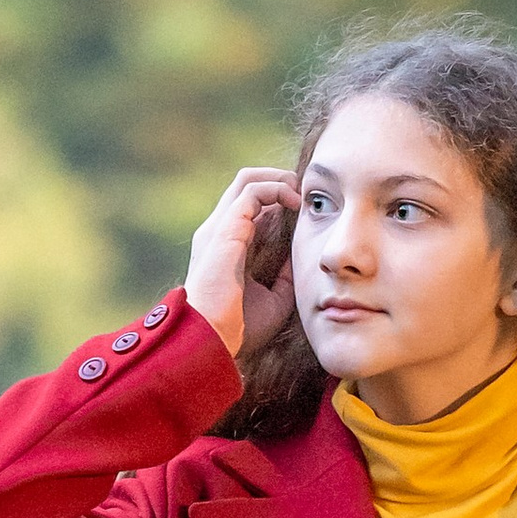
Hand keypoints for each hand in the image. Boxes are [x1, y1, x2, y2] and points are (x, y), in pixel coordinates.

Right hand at [184, 163, 298, 357]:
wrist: (212, 337)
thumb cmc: (237, 328)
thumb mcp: (272, 300)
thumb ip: (284, 276)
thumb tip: (298, 257)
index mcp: (225, 246)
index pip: (250, 208)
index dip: (276, 201)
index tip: (303, 209)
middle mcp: (218, 230)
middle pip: (245, 185)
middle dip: (278, 180)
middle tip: (304, 192)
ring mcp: (219, 226)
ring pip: (247, 180)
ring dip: (278, 179)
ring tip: (301, 191)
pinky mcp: (227, 226)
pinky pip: (253, 190)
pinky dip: (277, 188)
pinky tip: (295, 202)